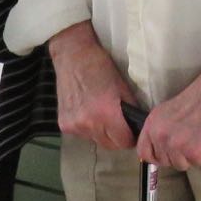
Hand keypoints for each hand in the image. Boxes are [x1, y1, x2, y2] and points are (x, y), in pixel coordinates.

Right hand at [49, 22, 136, 149]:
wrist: (72, 55)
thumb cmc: (101, 65)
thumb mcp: (123, 86)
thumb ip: (130, 110)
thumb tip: (138, 126)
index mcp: (105, 114)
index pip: (124, 143)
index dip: (131, 137)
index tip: (132, 129)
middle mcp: (88, 124)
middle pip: (110, 145)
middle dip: (117, 137)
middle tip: (118, 121)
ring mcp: (73, 126)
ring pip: (96, 140)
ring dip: (101, 132)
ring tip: (101, 113)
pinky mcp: (63, 125)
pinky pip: (83, 134)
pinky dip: (88, 127)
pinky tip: (87, 111)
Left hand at [137, 56, 200, 170]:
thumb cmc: (199, 96)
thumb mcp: (168, 110)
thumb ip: (160, 129)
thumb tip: (159, 148)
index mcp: (152, 123)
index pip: (143, 153)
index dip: (155, 156)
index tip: (165, 154)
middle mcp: (160, 136)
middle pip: (164, 161)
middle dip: (177, 155)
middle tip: (190, 139)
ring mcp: (177, 146)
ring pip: (181, 165)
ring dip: (190, 156)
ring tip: (199, 136)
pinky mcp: (195, 153)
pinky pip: (197, 163)